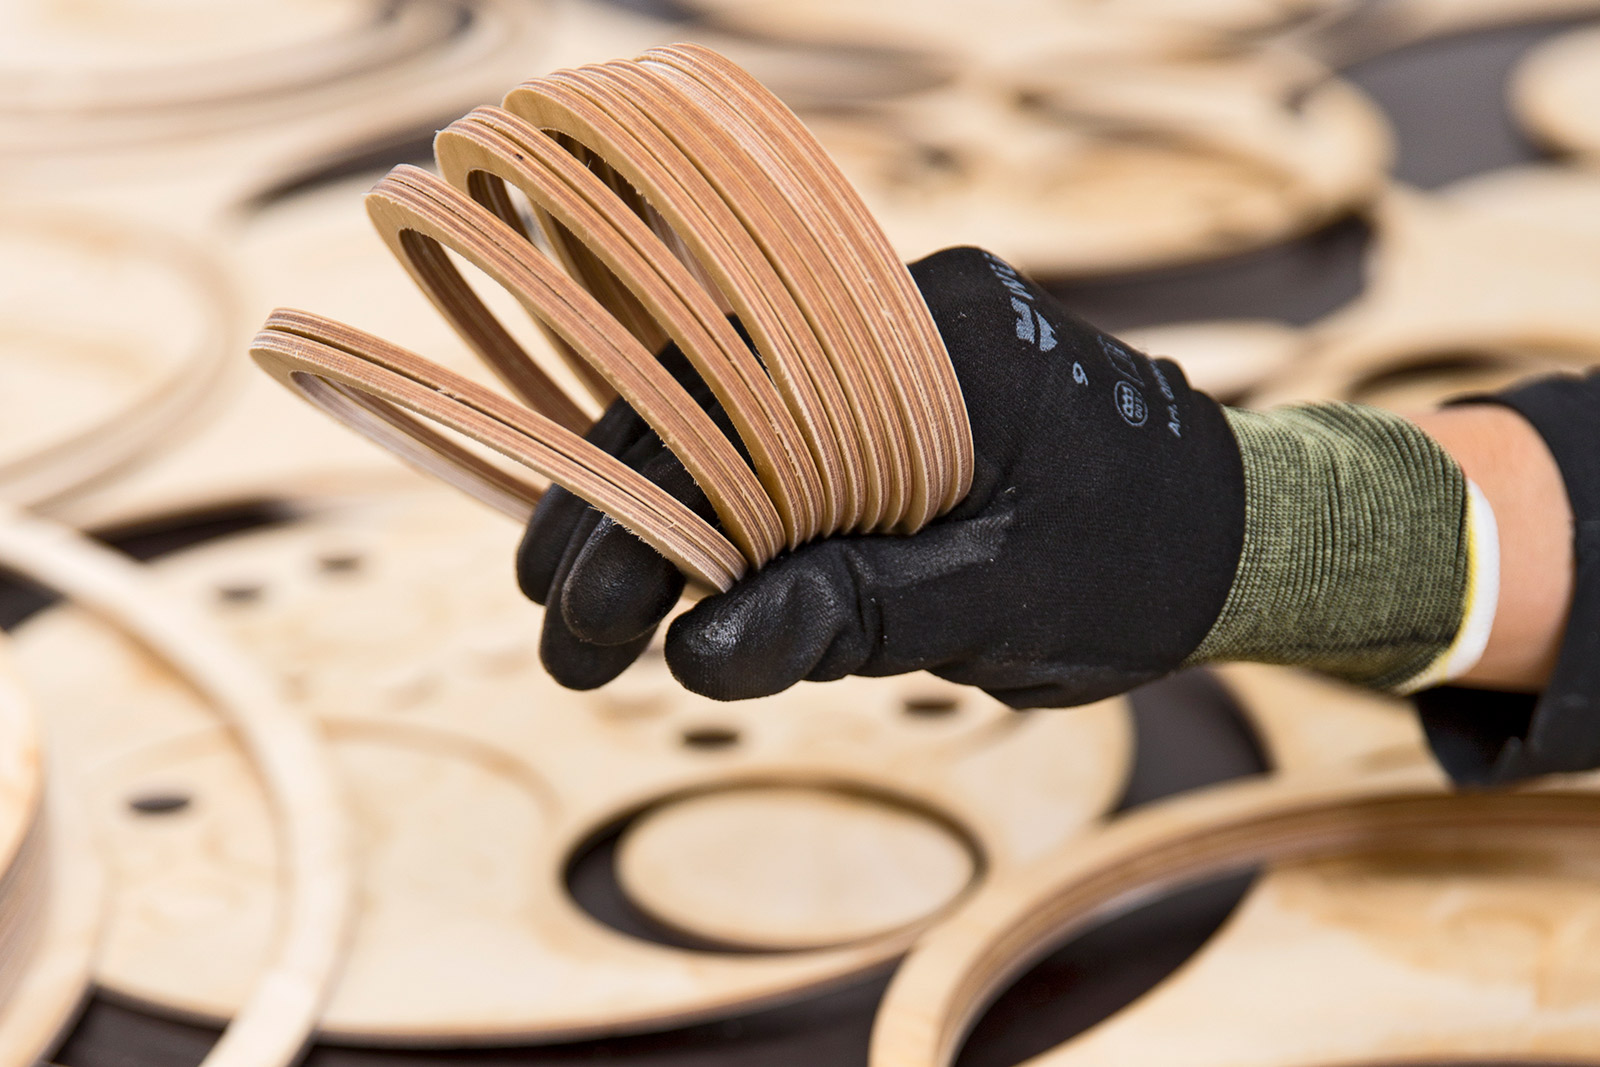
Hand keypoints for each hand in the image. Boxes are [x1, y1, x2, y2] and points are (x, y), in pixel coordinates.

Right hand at [518, 247, 1246, 702]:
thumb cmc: (1146, 564)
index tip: (574, 603)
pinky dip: (722, 514)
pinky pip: (779, 448)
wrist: (1244, 539)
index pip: (737, 392)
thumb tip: (697, 654)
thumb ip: (856, 612)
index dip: (636, 498)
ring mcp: (892, 359)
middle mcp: (900, 318)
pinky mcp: (890, 411)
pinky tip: (670, 579)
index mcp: (937, 331)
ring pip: (733, 426)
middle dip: (625, 517)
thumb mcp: (1004, 598)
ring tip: (590, 618)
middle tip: (562, 633)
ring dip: (659, 519)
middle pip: (714, 400)